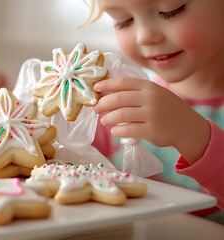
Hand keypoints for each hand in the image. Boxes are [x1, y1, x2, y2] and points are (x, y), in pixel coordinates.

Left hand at [93, 77, 209, 163]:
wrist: (188, 127)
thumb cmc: (166, 110)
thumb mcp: (155, 94)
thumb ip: (136, 93)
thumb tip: (106, 94)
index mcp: (149, 87)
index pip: (123, 82)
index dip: (106, 84)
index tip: (95, 88)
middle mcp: (150, 98)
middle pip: (118, 98)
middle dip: (102, 103)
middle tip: (96, 109)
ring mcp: (152, 114)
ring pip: (120, 114)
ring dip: (107, 118)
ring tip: (104, 121)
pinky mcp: (151, 130)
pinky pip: (127, 130)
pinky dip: (117, 131)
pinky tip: (114, 131)